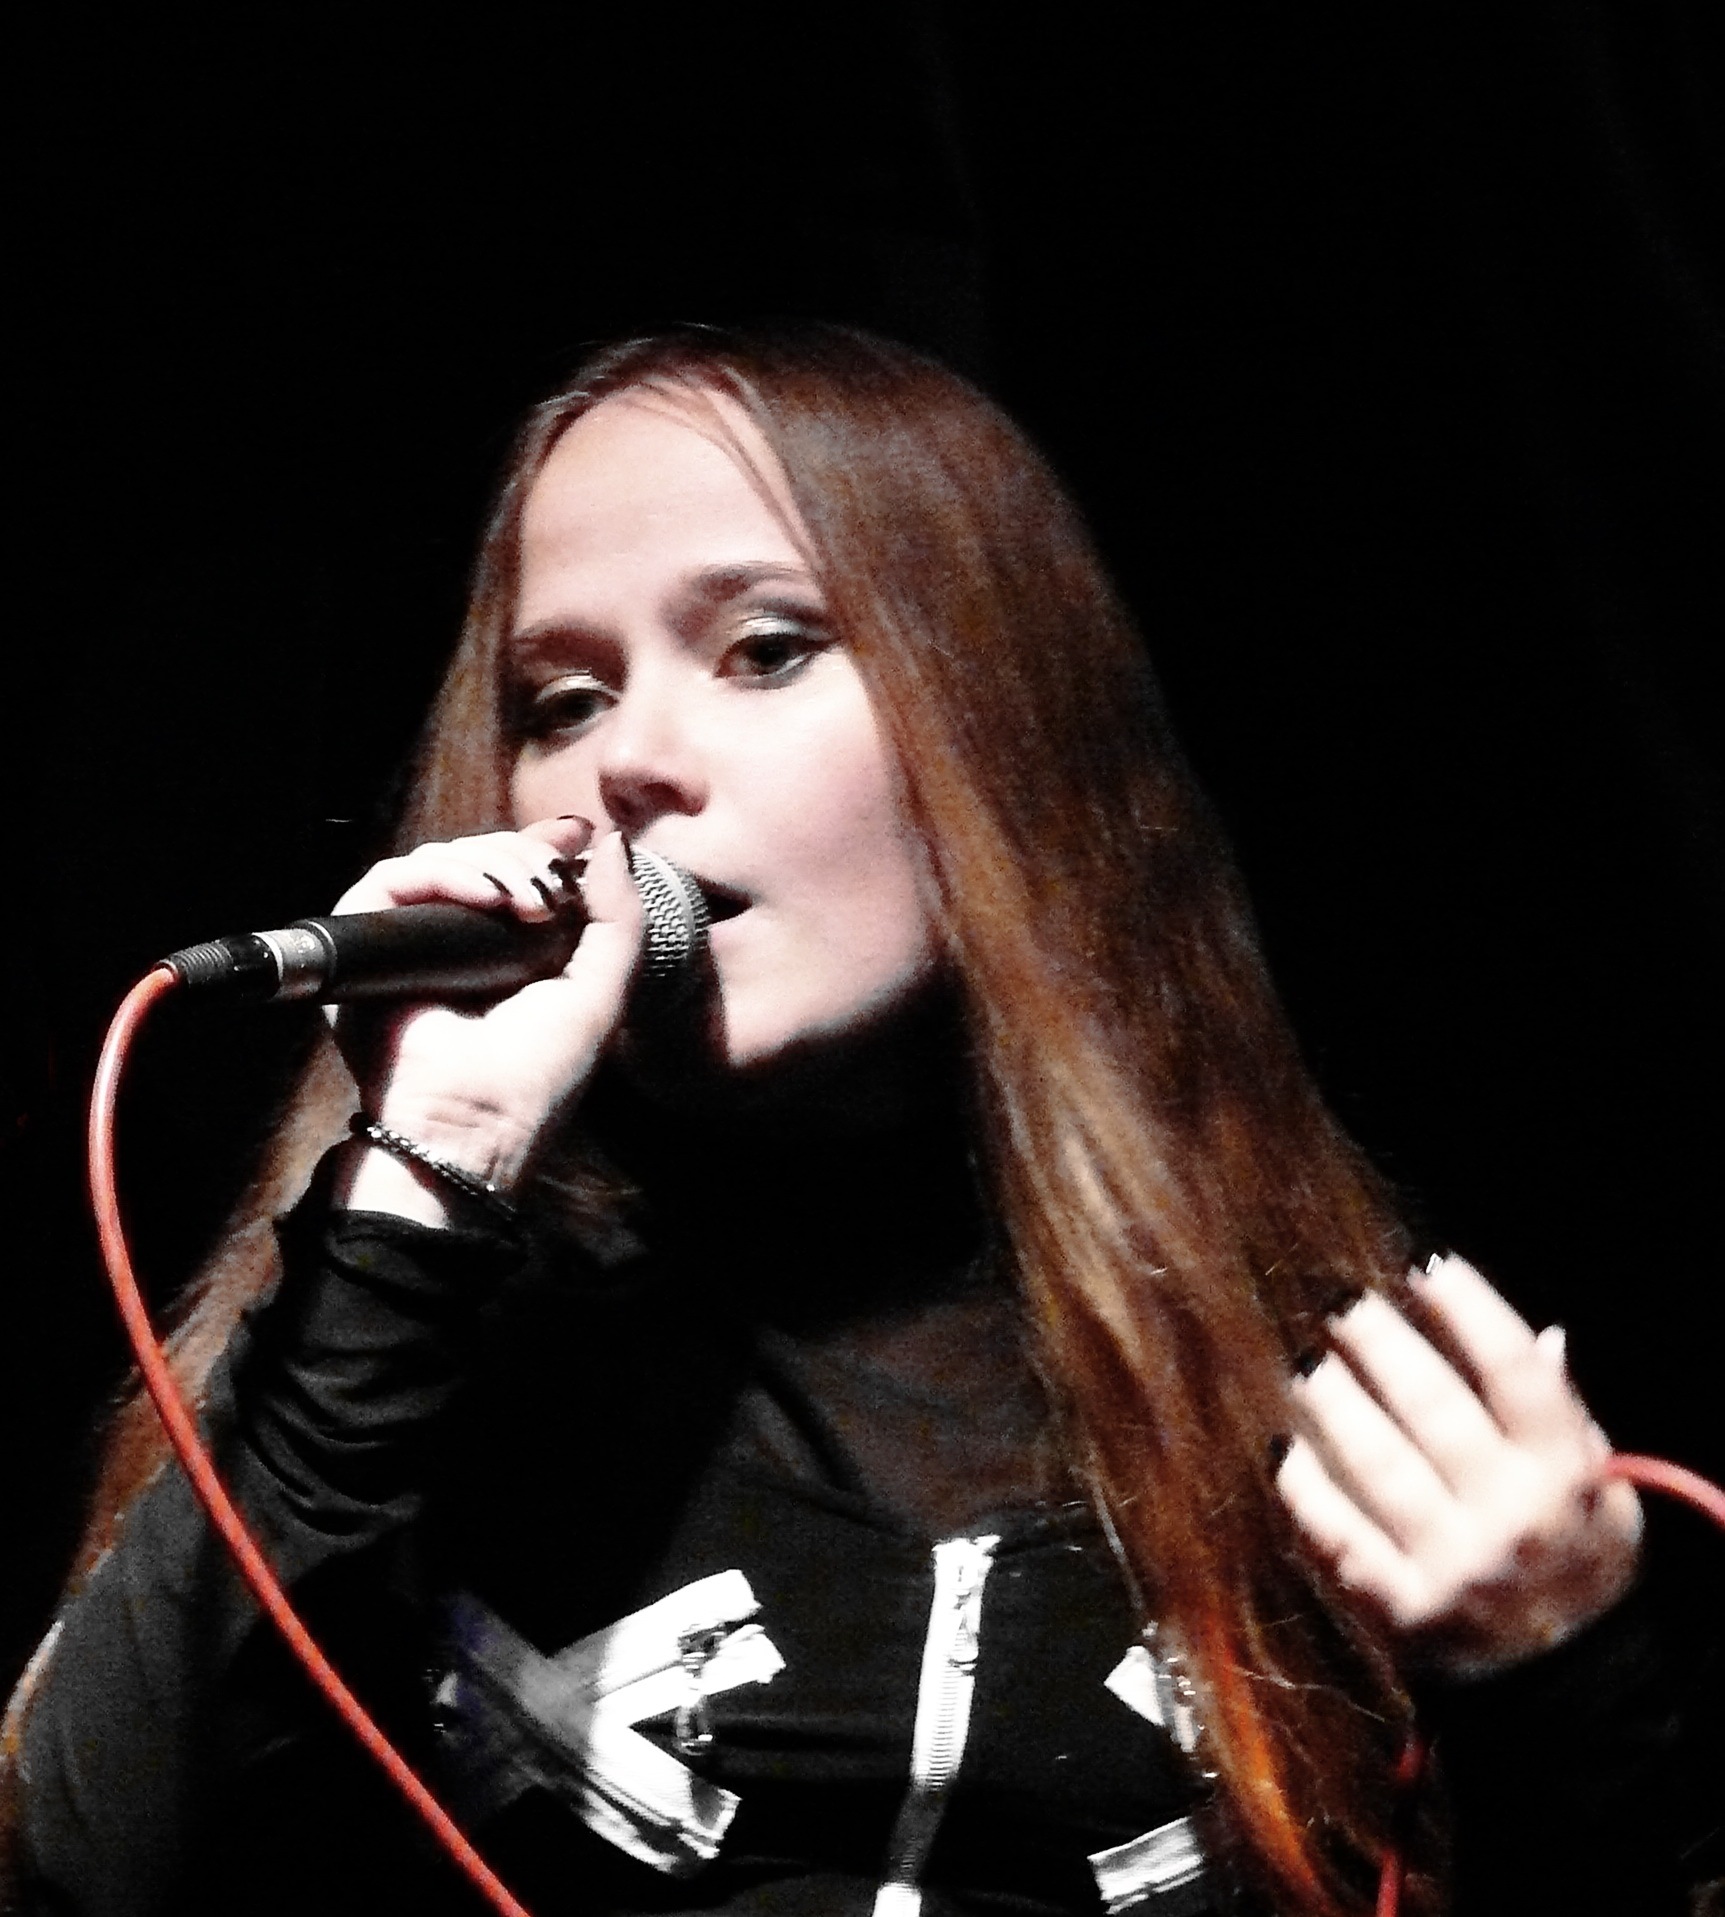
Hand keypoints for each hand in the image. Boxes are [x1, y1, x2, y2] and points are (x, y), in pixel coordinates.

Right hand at [328, 817, 642, 1204]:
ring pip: (440, 859)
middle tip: (550, 887)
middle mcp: (455, 943)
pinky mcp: (367, 944)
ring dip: (491, 861)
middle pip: (481, 855)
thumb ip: (618, 917)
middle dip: (523, 854)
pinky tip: (486, 897)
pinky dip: (444, 874)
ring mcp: (410, 943)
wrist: (472, 1125)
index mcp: (506, 953)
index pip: (516, 872)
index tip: (577, 834)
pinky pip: (394, 878)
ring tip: (524, 900)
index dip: (543, 847)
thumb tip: (610, 843)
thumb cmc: (536, 1075)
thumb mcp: (601, 991)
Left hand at [1275, 1253, 1641, 1676]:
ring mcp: (1453, 1565)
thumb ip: (1567, 1417)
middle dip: (1381, 1344)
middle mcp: (1510, 1517)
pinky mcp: (1403, 1610)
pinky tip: (1281, 1450)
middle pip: (1434, 1409)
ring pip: (1379, 1466)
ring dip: (1333, 1404)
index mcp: (1565, 1477)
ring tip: (1305, 1362)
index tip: (1426, 1264)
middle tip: (1340, 1302)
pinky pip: (1340, 1537)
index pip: (1516, 1374)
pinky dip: (1304, 1491)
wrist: (1565, 1693)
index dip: (1470, 1309)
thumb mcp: (1603, 1496)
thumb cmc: (1579, 1571)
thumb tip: (1545, 1337)